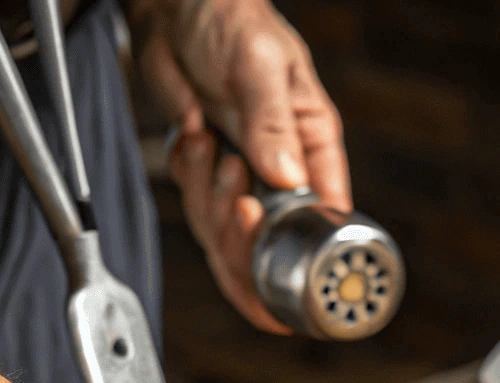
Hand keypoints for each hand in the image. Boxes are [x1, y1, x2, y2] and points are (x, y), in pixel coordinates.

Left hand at [133, 0, 351, 331]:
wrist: (172, 8)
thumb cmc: (230, 19)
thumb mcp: (259, 63)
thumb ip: (272, 122)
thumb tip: (288, 176)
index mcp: (314, 149)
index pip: (327, 213)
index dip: (302, 237)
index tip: (263, 220)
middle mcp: (285, 174)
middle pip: (277, 242)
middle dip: (243, 229)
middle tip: (229, 187)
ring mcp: (248, 182)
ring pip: (234, 235)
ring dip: (209, 198)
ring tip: (206, 141)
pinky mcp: (212, 182)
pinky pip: (200, 213)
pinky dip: (189, 181)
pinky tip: (192, 139)